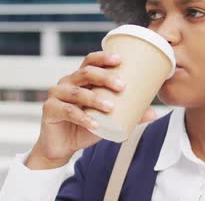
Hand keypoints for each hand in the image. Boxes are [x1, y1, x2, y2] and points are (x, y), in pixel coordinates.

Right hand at [26, 51, 156, 169]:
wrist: (63, 146)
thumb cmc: (87, 126)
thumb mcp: (110, 119)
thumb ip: (130, 114)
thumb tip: (154, 113)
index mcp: (81, 78)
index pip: (90, 61)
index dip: (103, 57)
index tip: (120, 59)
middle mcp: (67, 82)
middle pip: (85, 72)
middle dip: (105, 77)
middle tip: (123, 86)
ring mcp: (56, 95)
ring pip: (77, 92)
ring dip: (95, 98)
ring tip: (111, 107)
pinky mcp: (49, 110)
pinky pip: (68, 111)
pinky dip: (83, 118)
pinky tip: (94, 124)